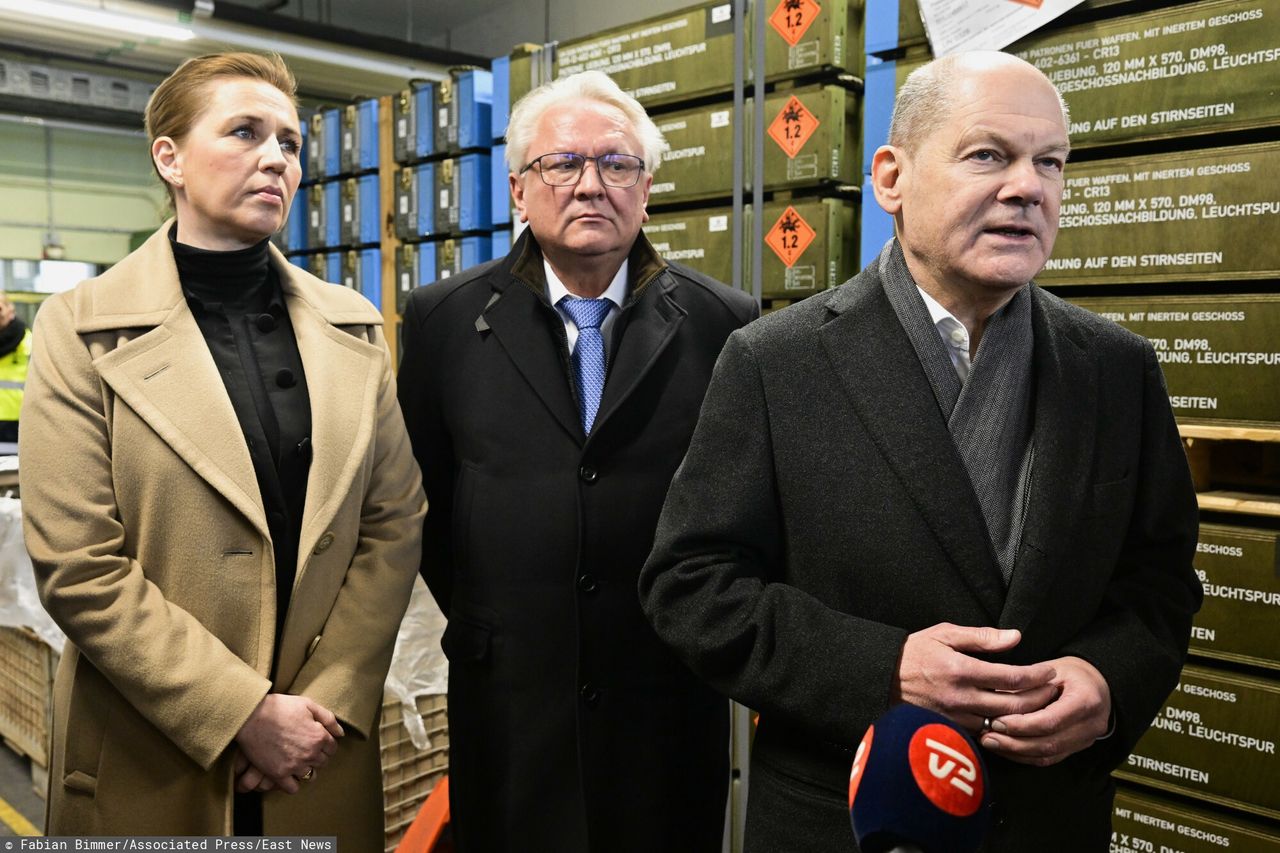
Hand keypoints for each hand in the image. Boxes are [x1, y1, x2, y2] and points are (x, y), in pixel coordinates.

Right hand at [234, 694, 342, 792]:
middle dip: (317, 756)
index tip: (316, 741)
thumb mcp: (307, 704)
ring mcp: (294, 765)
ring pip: (310, 776)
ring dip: (306, 769)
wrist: (251, 716)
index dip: (325, 744)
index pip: (332, 748)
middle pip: (322, 762)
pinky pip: (293, 788)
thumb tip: (340, 733)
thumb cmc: (279, 707)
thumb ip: (328, 718)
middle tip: (305, 749)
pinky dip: (293, 783)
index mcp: (319, 736)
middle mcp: (310, 753)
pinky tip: (288, 773)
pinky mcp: (278, 774)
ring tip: (297, 761)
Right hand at [895, 624, 1058, 732]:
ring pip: (1002, 723)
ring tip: (1040, 706)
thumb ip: (981, 637)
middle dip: (1039, 699)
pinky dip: (1002, 727)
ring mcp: (956, 716)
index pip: (1011, 677)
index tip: (1050, 671)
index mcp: (961, 669)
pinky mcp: (950, 729)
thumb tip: (1015, 637)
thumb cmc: (914, 652)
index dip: (1036, 676)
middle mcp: (961, 697)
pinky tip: (1013, 719)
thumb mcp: (944, 634)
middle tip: (1053, 691)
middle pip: (1013, 706)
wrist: (882, 678)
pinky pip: (985, 732)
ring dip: (1024, 716)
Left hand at [979, 656, 1110, 765]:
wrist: (1094, 683)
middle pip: (1048, 743)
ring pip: (1048, 755)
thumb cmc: (1069, 673)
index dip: (1020, 725)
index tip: (995, 721)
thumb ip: (1026, 686)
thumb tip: (993, 699)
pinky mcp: (1077, 748)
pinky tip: (1005, 749)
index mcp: (1086, 699)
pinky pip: (1050, 758)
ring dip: (1016, 752)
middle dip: (1014, 742)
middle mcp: (1091, 724)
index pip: (1049, 721)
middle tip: (987, 736)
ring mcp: (1086, 739)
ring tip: (991, 743)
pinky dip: (1025, 756)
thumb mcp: (1048, 670)